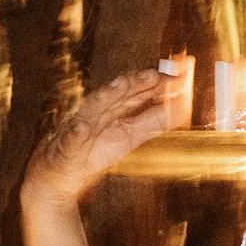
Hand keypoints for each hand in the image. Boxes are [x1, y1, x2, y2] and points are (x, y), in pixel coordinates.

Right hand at [19, 65, 181, 218]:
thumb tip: (184, 103)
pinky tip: (81, 128)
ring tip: (119, 84)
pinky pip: (70, 140)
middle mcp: (99, 114)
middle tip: (158, 71)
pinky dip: (75, 134)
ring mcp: (80, 128)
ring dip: (105, 96)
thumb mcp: (132, 135)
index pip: (139, 91)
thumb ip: (156, 119)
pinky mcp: (66, 148)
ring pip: (92, 108)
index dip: (159, 82)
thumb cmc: (96, 152)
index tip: (181, 70)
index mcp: (117, 112)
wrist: (60, 175)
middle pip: (119, 94)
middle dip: (138, 81)